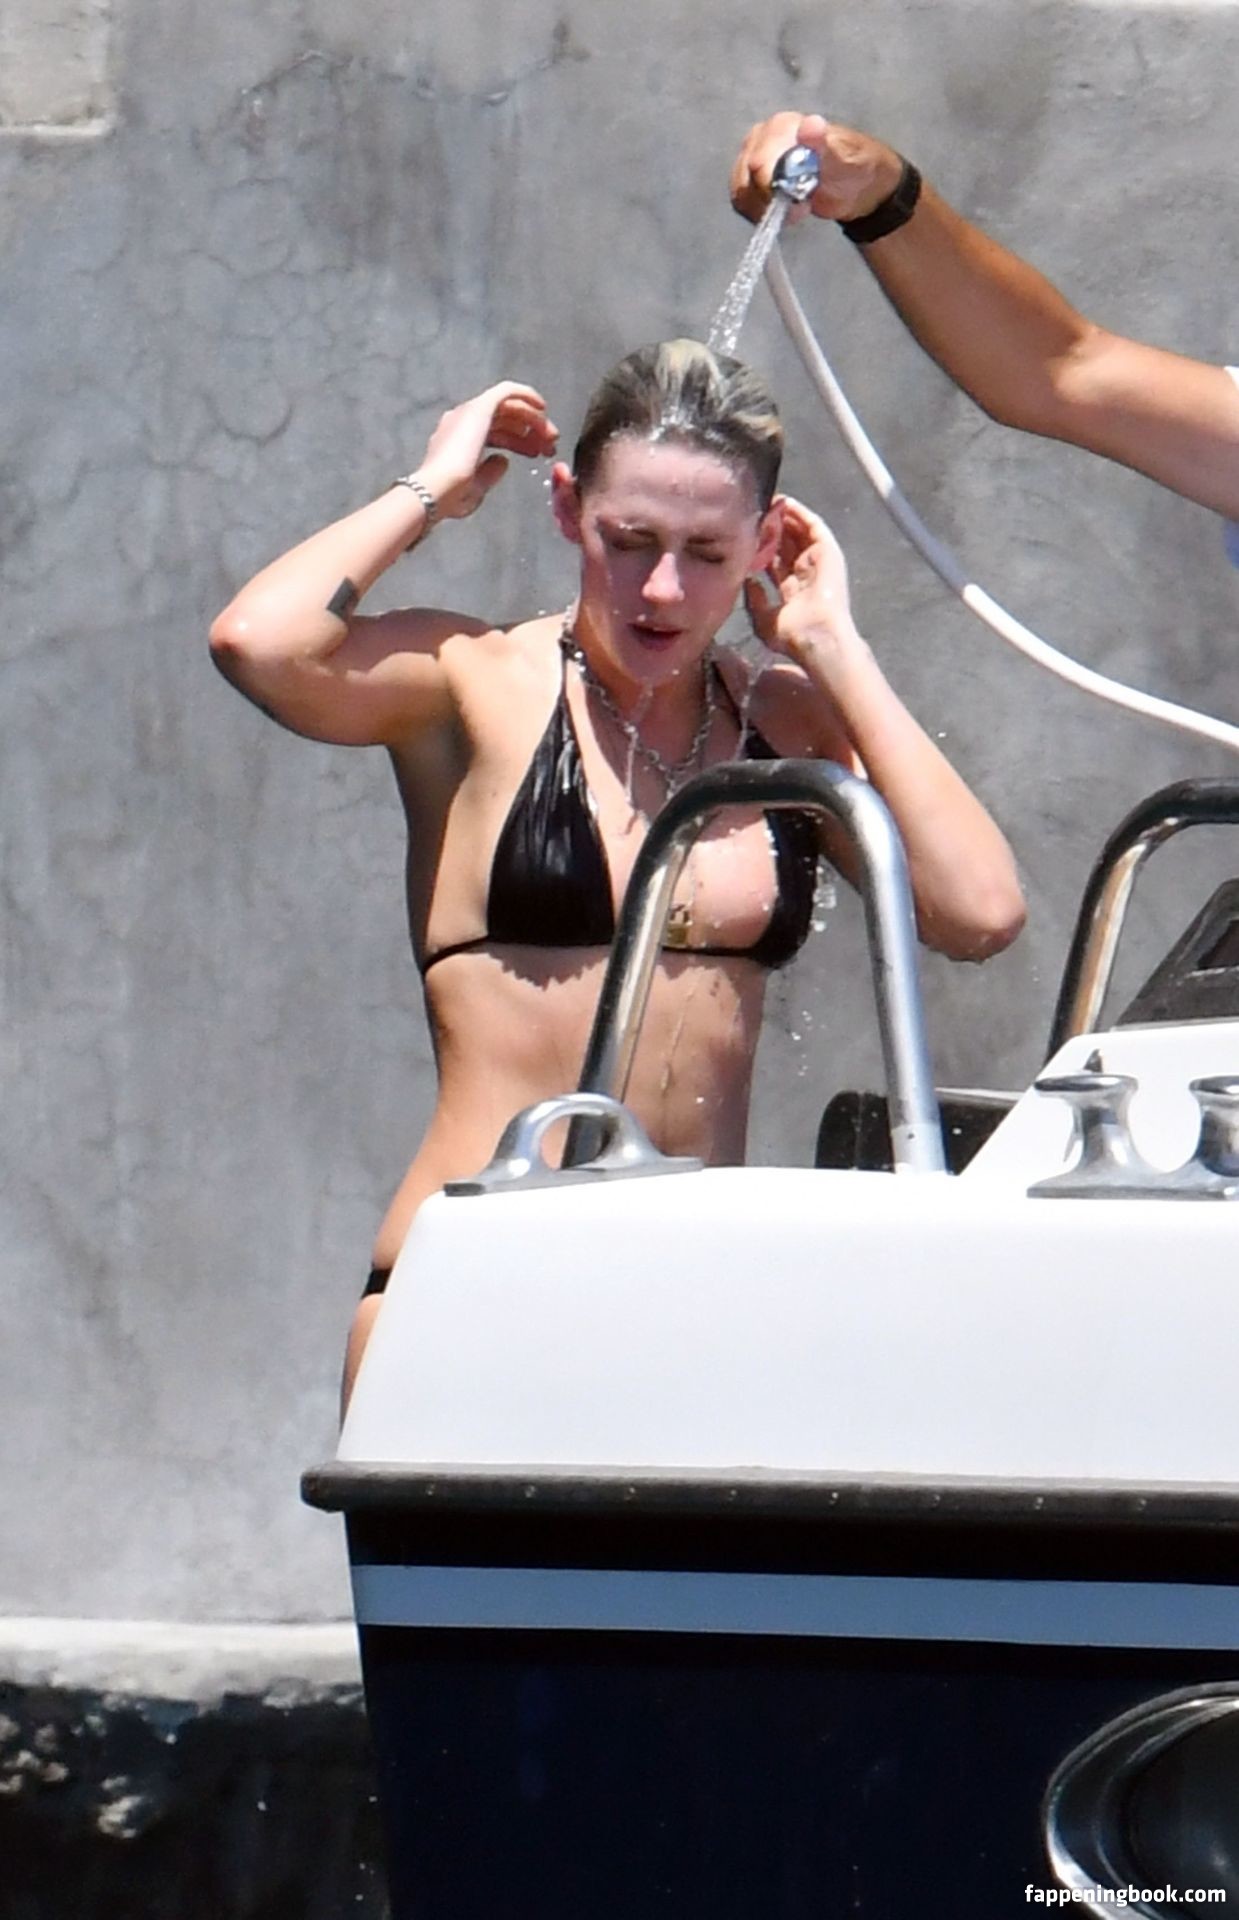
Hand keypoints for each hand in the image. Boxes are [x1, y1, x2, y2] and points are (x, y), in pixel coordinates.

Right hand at [417, 381, 557, 520]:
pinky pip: (507, 391)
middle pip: (502, 418)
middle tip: (550, 445)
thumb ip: (490, 473)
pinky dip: (526, 395)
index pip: (493, 432)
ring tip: (551, 437)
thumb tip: (503, 460)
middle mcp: (461, 420)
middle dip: (529, 430)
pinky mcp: (480, 407)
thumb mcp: (476, 488)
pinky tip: (542, 408)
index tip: (536, 453)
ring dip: (532, 419)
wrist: (438, 488)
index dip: (517, 441)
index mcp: (457, 439)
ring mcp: (469, 412)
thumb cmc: (451, 496)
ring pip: (507, 406)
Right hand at [730, 113, 903, 226]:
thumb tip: (811, 125)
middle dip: (771, 200)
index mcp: (780, 126)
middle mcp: (760, 139)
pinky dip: (760, 214)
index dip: (773, 187)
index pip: (759, 161)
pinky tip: (784, 213)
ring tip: (797, 209)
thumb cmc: (852, 166)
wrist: (855, 186)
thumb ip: (823, 144)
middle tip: (801, 208)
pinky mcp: (750, 183)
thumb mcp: (844, 156)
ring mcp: (751, 161)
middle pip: (746, 178)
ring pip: (742, 193)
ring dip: (766, 210)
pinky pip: (742, 203)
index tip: (799, 200)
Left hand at [745, 496, 861, 670]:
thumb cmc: (792, 634)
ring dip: (784, 517)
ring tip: (767, 501)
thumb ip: (755, 600)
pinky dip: (801, 513)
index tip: (744, 535)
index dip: (760, 547)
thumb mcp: (764, 620)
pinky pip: (814, 526)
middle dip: (771, 528)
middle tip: (754, 512)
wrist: (816, 635)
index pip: (774, 562)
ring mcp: (818, 562)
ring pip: (799, 532)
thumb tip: (749, 582)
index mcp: (791, 591)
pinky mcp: (828, 551)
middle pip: (786, 544)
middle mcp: (805, 574)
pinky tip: (785, 502)